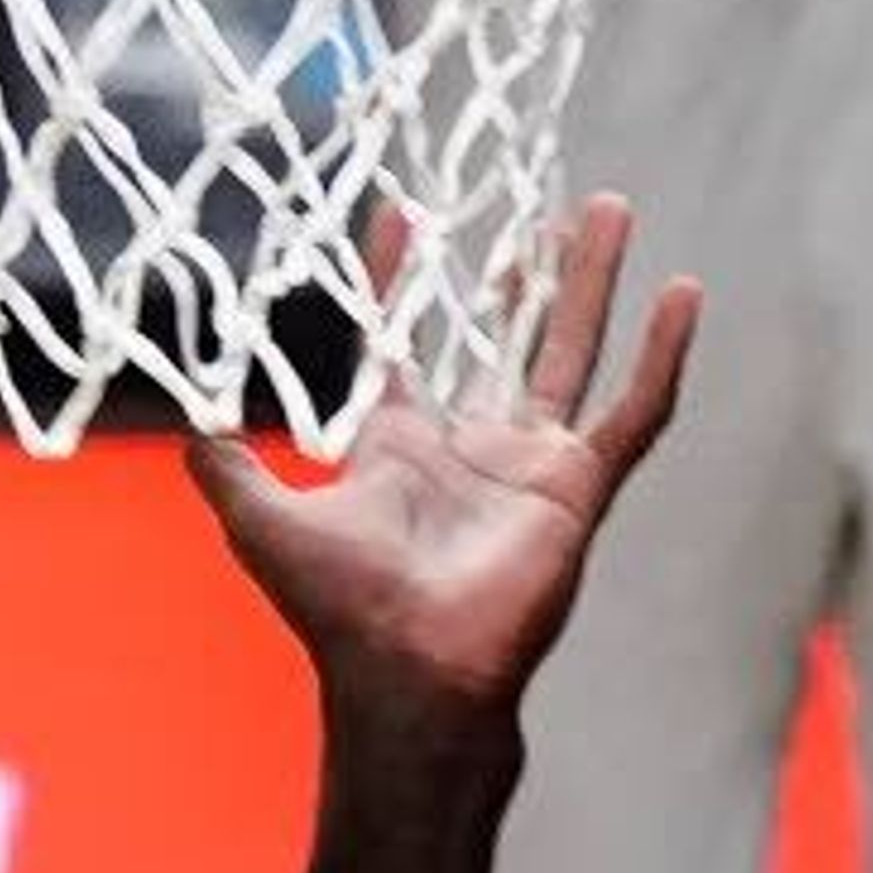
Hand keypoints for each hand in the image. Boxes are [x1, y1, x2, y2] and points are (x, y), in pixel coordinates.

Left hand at [187, 192, 695, 727]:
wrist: (410, 669)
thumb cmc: (340, 608)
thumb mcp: (263, 523)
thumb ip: (224, 471)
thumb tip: (187, 426)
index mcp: (399, 444)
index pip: (404, 341)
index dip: (400, 280)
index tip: (402, 214)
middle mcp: (471, 443)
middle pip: (504, 332)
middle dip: (524, 270)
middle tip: (544, 203)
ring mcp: (531, 461)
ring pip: (571, 349)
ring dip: (590, 281)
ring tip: (606, 209)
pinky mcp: (578, 485)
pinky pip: (634, 411)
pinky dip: (661, 355)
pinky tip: (685, 296)